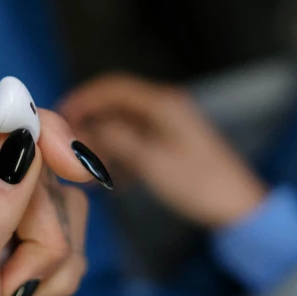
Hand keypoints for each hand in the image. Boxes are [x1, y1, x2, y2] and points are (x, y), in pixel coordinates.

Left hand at [0, 93, 90, 295]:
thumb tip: (23, 144)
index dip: (30, 126)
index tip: (74, 163)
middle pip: (30, 157)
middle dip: (39, 227)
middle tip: (16, 277)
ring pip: (58, 196)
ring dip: (49, 256)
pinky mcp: (23, 228)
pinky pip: (72, 225)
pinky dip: (61, 270)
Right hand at [60, 73, 266, 227]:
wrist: (237, 208)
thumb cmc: (199, 184)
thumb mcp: (150, 161)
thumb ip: (115, 140)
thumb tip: (83, 130)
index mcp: (161, 104)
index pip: (112, 87)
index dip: (82, 99)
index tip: (59, 118)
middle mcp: (163, 109)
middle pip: (115, 108)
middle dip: (89, 127)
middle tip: (66, 150)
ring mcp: (167, 128)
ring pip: (122, 128)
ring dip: (102, 146)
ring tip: (84, 171)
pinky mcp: (169, 147)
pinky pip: (134, 144)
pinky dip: (118, 157)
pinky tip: (110, 180)